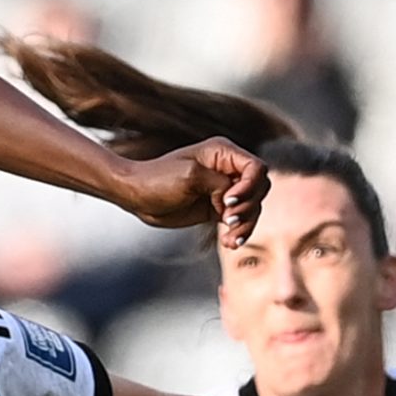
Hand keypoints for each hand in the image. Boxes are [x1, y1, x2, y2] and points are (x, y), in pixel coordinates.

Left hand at [114, 138, 267, 247]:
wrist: (136, 196)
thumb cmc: (158, 179)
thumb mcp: (190, 176)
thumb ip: (219, 184)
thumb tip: (233, 200)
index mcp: (222, 153)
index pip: (256, 168)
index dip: (249, 187)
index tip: (227, 202)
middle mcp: (228, 169)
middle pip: (259, 189)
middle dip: (248, 208)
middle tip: (227, 220)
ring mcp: (224, 189)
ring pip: (253, 207)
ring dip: (245, 225)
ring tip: (230, 238)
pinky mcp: (219, 208)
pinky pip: (240, 221)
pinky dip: (239, 232)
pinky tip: (229, 242)